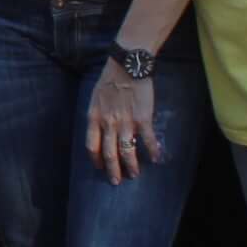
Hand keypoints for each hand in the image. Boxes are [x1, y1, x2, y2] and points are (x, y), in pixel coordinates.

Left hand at [87, 57, 164, 184]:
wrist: (127, 64)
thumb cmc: (110, 78)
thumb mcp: (95, 98)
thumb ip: (97, 114)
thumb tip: (101, 128)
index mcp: (94, 118)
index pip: (91, 146)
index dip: (96, 160)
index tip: (100, 168)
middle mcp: (108, 123)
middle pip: (108, 153)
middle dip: (113, 170)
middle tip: (117, 181)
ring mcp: (125, 122)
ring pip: (127, 151)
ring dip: (131, 165)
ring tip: (135, 174)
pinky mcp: (142, 119)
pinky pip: (147, 140)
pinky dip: (152, 151)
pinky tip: (155, 158)